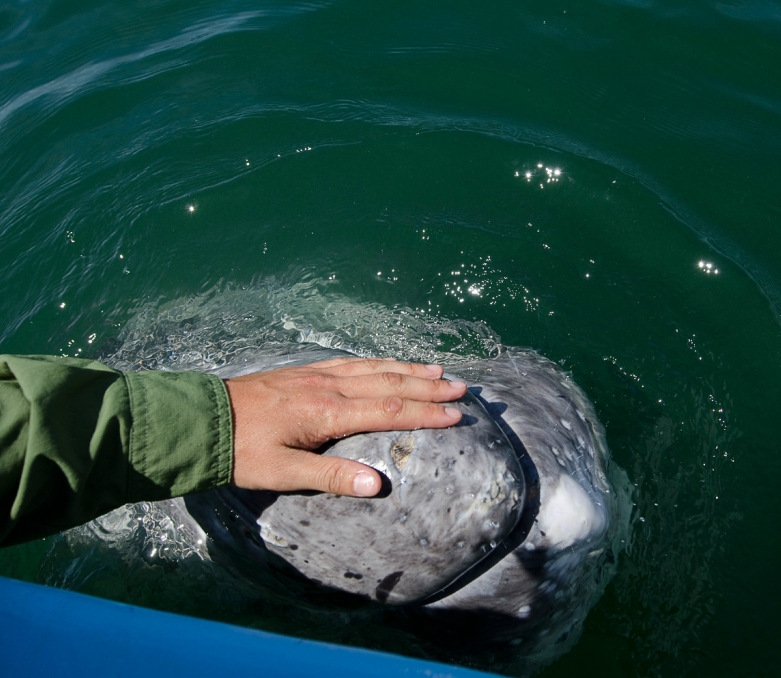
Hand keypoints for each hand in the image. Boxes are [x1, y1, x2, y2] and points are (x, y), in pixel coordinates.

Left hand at [224, 357, 465, 496]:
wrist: (203, 419)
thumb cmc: (241, 452)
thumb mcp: (281, 472)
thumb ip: (330, 477)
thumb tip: (377, 485)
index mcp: (328, 412)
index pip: (389, 411)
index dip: (426, 413)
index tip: (456, 415)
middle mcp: (330, 387)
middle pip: (390, 383)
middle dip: (428, 386)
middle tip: (462, 387)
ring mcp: (318, 375)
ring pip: (375, 368)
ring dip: (409, 369)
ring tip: (438, 369)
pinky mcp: (306, 372)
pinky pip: (353, 362)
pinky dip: (380, 362)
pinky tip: (388, 363)